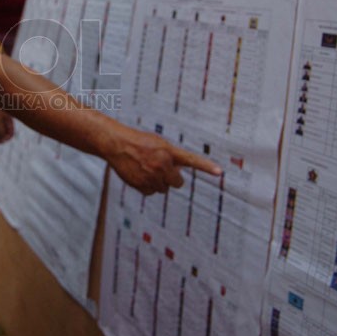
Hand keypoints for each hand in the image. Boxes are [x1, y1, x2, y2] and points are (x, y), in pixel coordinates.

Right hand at [105, 128, 220, 195]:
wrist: (116, 144)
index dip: (206, 167)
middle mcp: (162, 164)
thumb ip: (171, 157)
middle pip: (177, 183)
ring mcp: (152, 176)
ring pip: (163, 189)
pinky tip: (138, 174)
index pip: (191, 160)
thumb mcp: (158, 143)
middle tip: (160, 169)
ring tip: (145, 168)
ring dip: (157, 182)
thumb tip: (177, 175)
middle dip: (171, 178)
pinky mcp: (142, 185)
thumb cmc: (138, 142)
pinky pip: (151, 193)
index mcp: (168, 151)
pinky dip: (146, 186)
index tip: (220, 172)